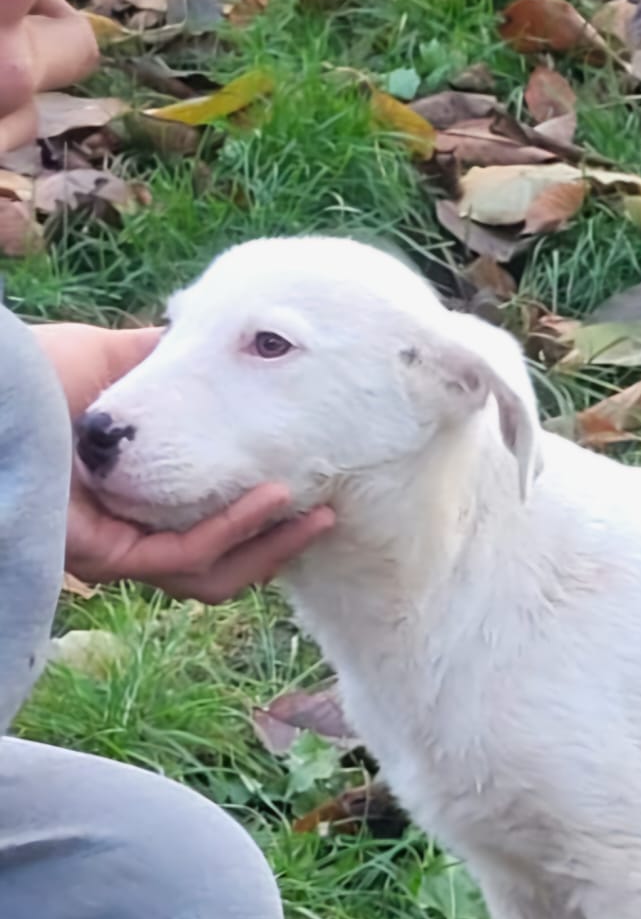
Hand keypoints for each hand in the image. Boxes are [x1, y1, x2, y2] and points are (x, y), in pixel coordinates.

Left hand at [33, 322, 334, 602]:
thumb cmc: (23, 373)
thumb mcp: (114, 356)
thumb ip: (166, 362)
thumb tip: (218, 346)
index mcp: (124, 493)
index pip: (203, 521)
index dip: (257, 512)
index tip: (305, 483)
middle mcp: (120, 532)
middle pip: (217, 561)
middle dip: (279, 543)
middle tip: (331, 513)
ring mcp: (112, 552)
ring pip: (211, 573)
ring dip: (271, 548)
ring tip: (318, 514)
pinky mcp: (105, 557)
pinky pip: (188, 558)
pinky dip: (238, 531)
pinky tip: (277, 501)